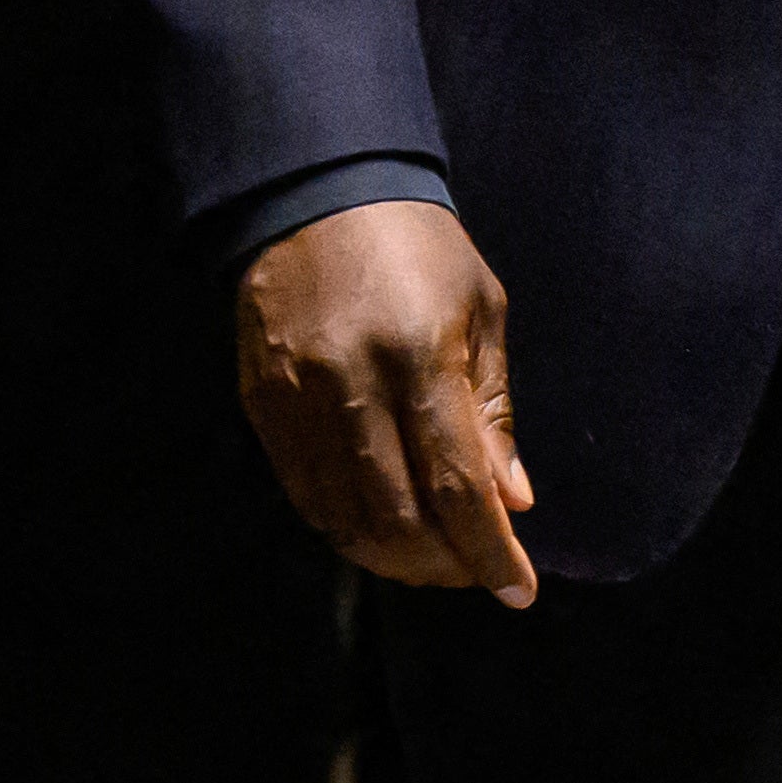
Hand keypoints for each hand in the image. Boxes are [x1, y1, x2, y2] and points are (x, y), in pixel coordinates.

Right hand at [235, 195, 538, 600]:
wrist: (318, 191)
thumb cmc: (419, 247)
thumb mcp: (480, 312)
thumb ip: (492, 413)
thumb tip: (510, 503)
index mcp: (420, 356)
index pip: (456, 487)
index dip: (489, 552)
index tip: (520, 591)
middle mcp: (351, 385)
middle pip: (398, 519)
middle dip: (446, 565)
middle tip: (477, 572)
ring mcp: (296, 399)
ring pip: (345, 519)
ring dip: (396, 557)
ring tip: (435, 556)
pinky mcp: (261, 405)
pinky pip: (304, 495)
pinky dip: (347, 526)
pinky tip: (381, 526)